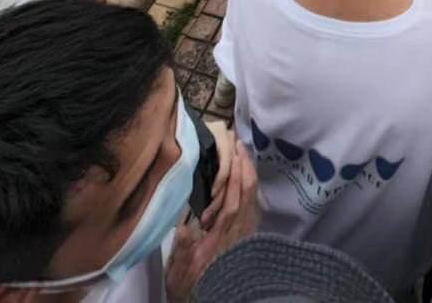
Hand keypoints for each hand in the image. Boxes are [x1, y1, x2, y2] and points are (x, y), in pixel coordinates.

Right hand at [165, 140, 259, 302]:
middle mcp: (238, 233)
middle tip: (240, 144)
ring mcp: (244, 235)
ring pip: (253, 200)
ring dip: (249, 175)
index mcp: (221, 237)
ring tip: (243, 155)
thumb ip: (183, 249)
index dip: (236, 176)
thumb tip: (183, 227)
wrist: (210, 301)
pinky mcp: (246, 238)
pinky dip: (251, 189)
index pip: (234, 201)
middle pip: (248, 195)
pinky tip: (247, 180)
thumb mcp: (179, 269)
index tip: (235, 153)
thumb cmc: (190, 284)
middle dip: (245, 167)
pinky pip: (253, 207)